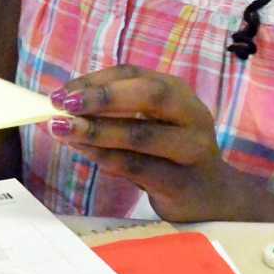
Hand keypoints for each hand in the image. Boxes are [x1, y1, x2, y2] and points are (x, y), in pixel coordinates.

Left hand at [46, 65, 258, 221]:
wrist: (211, 198)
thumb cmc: (168, 154)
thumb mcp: (146, 124)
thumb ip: (113, 113)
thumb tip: (61, 107)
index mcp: (178, 92)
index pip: (133, 75)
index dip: (94, 81)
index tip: (62, 92)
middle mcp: (191, 115)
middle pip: (149, 96)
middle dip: (102, 98)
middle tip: (63, 105)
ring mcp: (193, 149)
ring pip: (141, 135)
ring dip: (96, 131)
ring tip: (62, 129)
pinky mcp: (184, 182)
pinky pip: (140, 167)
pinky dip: (106, 157)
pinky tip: (83, 151)